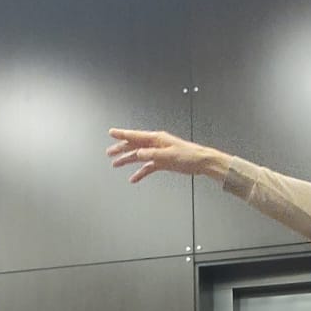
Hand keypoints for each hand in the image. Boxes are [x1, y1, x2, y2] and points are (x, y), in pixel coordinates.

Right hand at [107, 128, 230, 184]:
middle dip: (121, 148)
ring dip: (127, 160)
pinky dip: (140, 172)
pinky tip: (134, 178)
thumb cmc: (189, 155)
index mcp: (156, 139)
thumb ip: (152, 154)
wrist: (201, 162)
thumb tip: (138, 153)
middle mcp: (155, 144)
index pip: (135, 135)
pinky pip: (147, 167)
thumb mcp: (169, 155)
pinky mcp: (162, 162)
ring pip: (139, 156)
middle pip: (134, 145)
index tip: (112, 132)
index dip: (122, 134)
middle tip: (109, 152)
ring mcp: (158, 153)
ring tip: (116, 164)